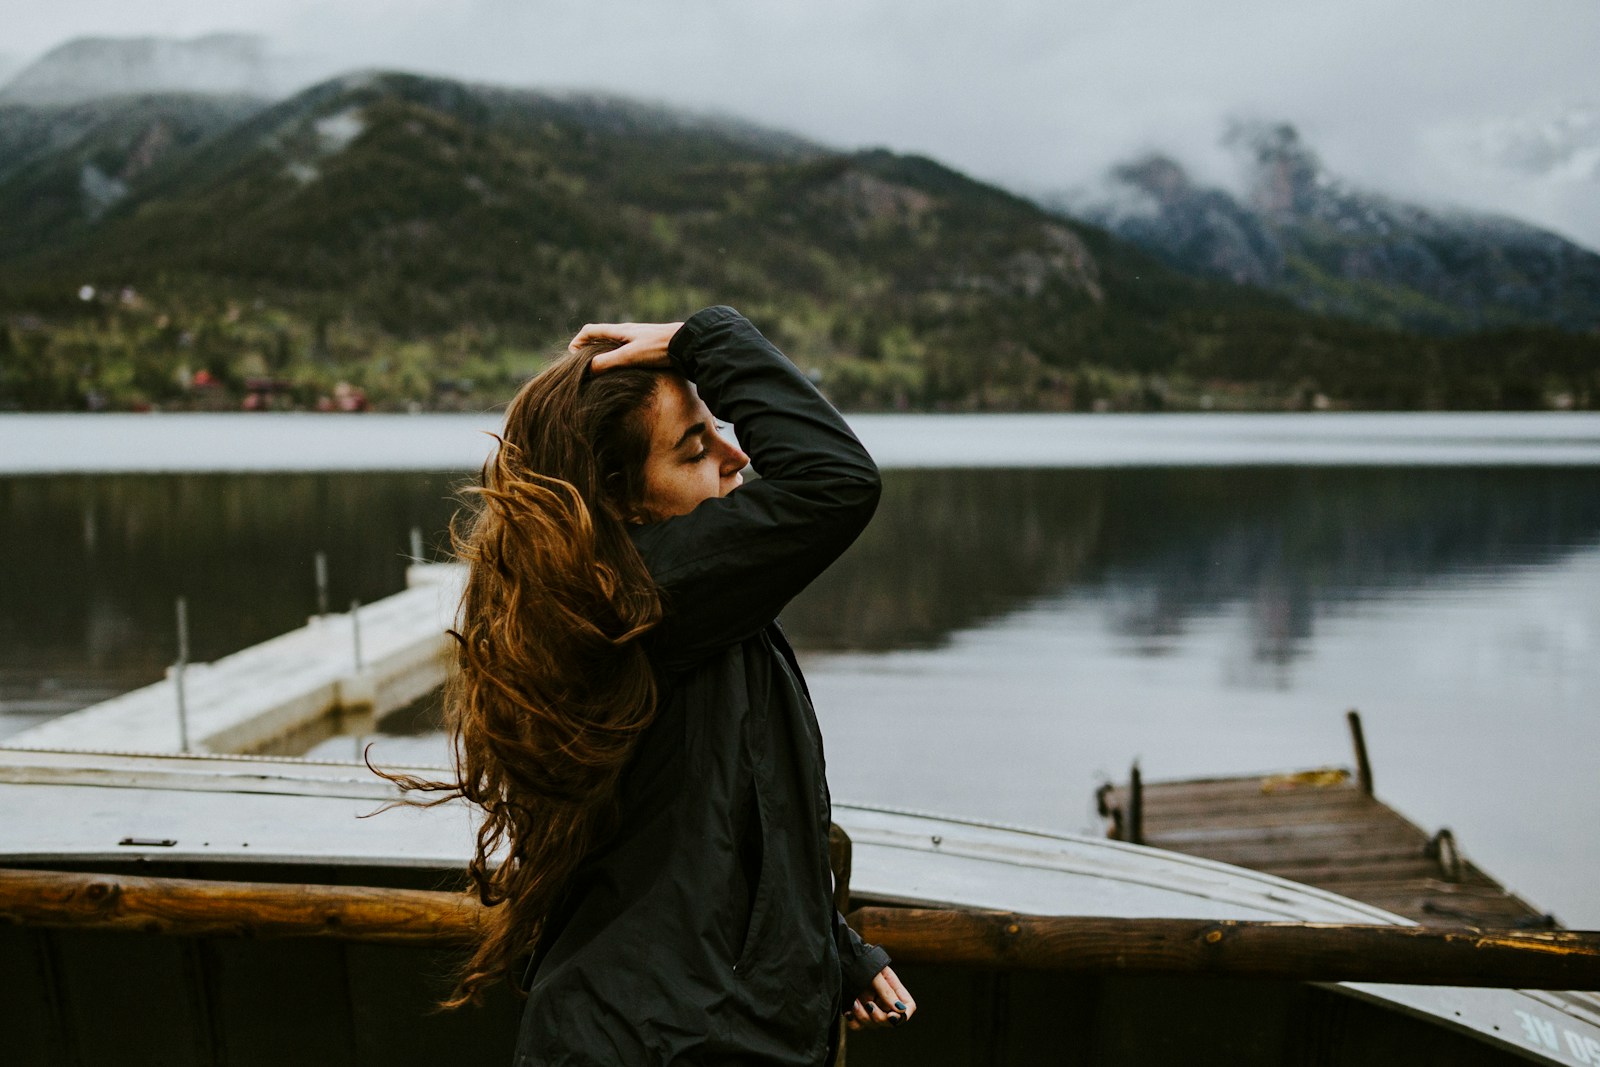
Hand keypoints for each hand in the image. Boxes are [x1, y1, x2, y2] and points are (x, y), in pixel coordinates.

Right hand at [567, 321, 682, 372]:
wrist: (687, 345)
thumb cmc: (659, 347)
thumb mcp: (630, 356)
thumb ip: (608, 362)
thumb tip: (589, 369)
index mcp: (619, 331)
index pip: (591, 331)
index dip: (578, 342)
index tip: (572, 356)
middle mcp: (627, 333)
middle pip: (601, 338)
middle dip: (589, 350)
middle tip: (584, 367)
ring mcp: (638, 339)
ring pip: (614, 346)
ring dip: (604, 356)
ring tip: (600, 373)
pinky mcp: (648, 348)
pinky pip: (626, 352)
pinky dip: (618, 360)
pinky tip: (622, 374)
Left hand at [843, 965, 914, 1031]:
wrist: (839, 957)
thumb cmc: (859, 961)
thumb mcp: (874, 973)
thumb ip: (886, 991)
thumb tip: (901, 1010)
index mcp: (892, 988)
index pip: (908, 1006)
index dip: (903, 1015)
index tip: (891, 1016)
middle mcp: (883, 999)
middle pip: (890, 1021)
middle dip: (879, 1017)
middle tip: (868, 1005)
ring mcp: (869, 1006)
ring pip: (874, 1025)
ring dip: (863, 1016)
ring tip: (854, 1001)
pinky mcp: (856, 1011)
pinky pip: (858, 1026)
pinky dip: (853, 1021)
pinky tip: (848, 1011)